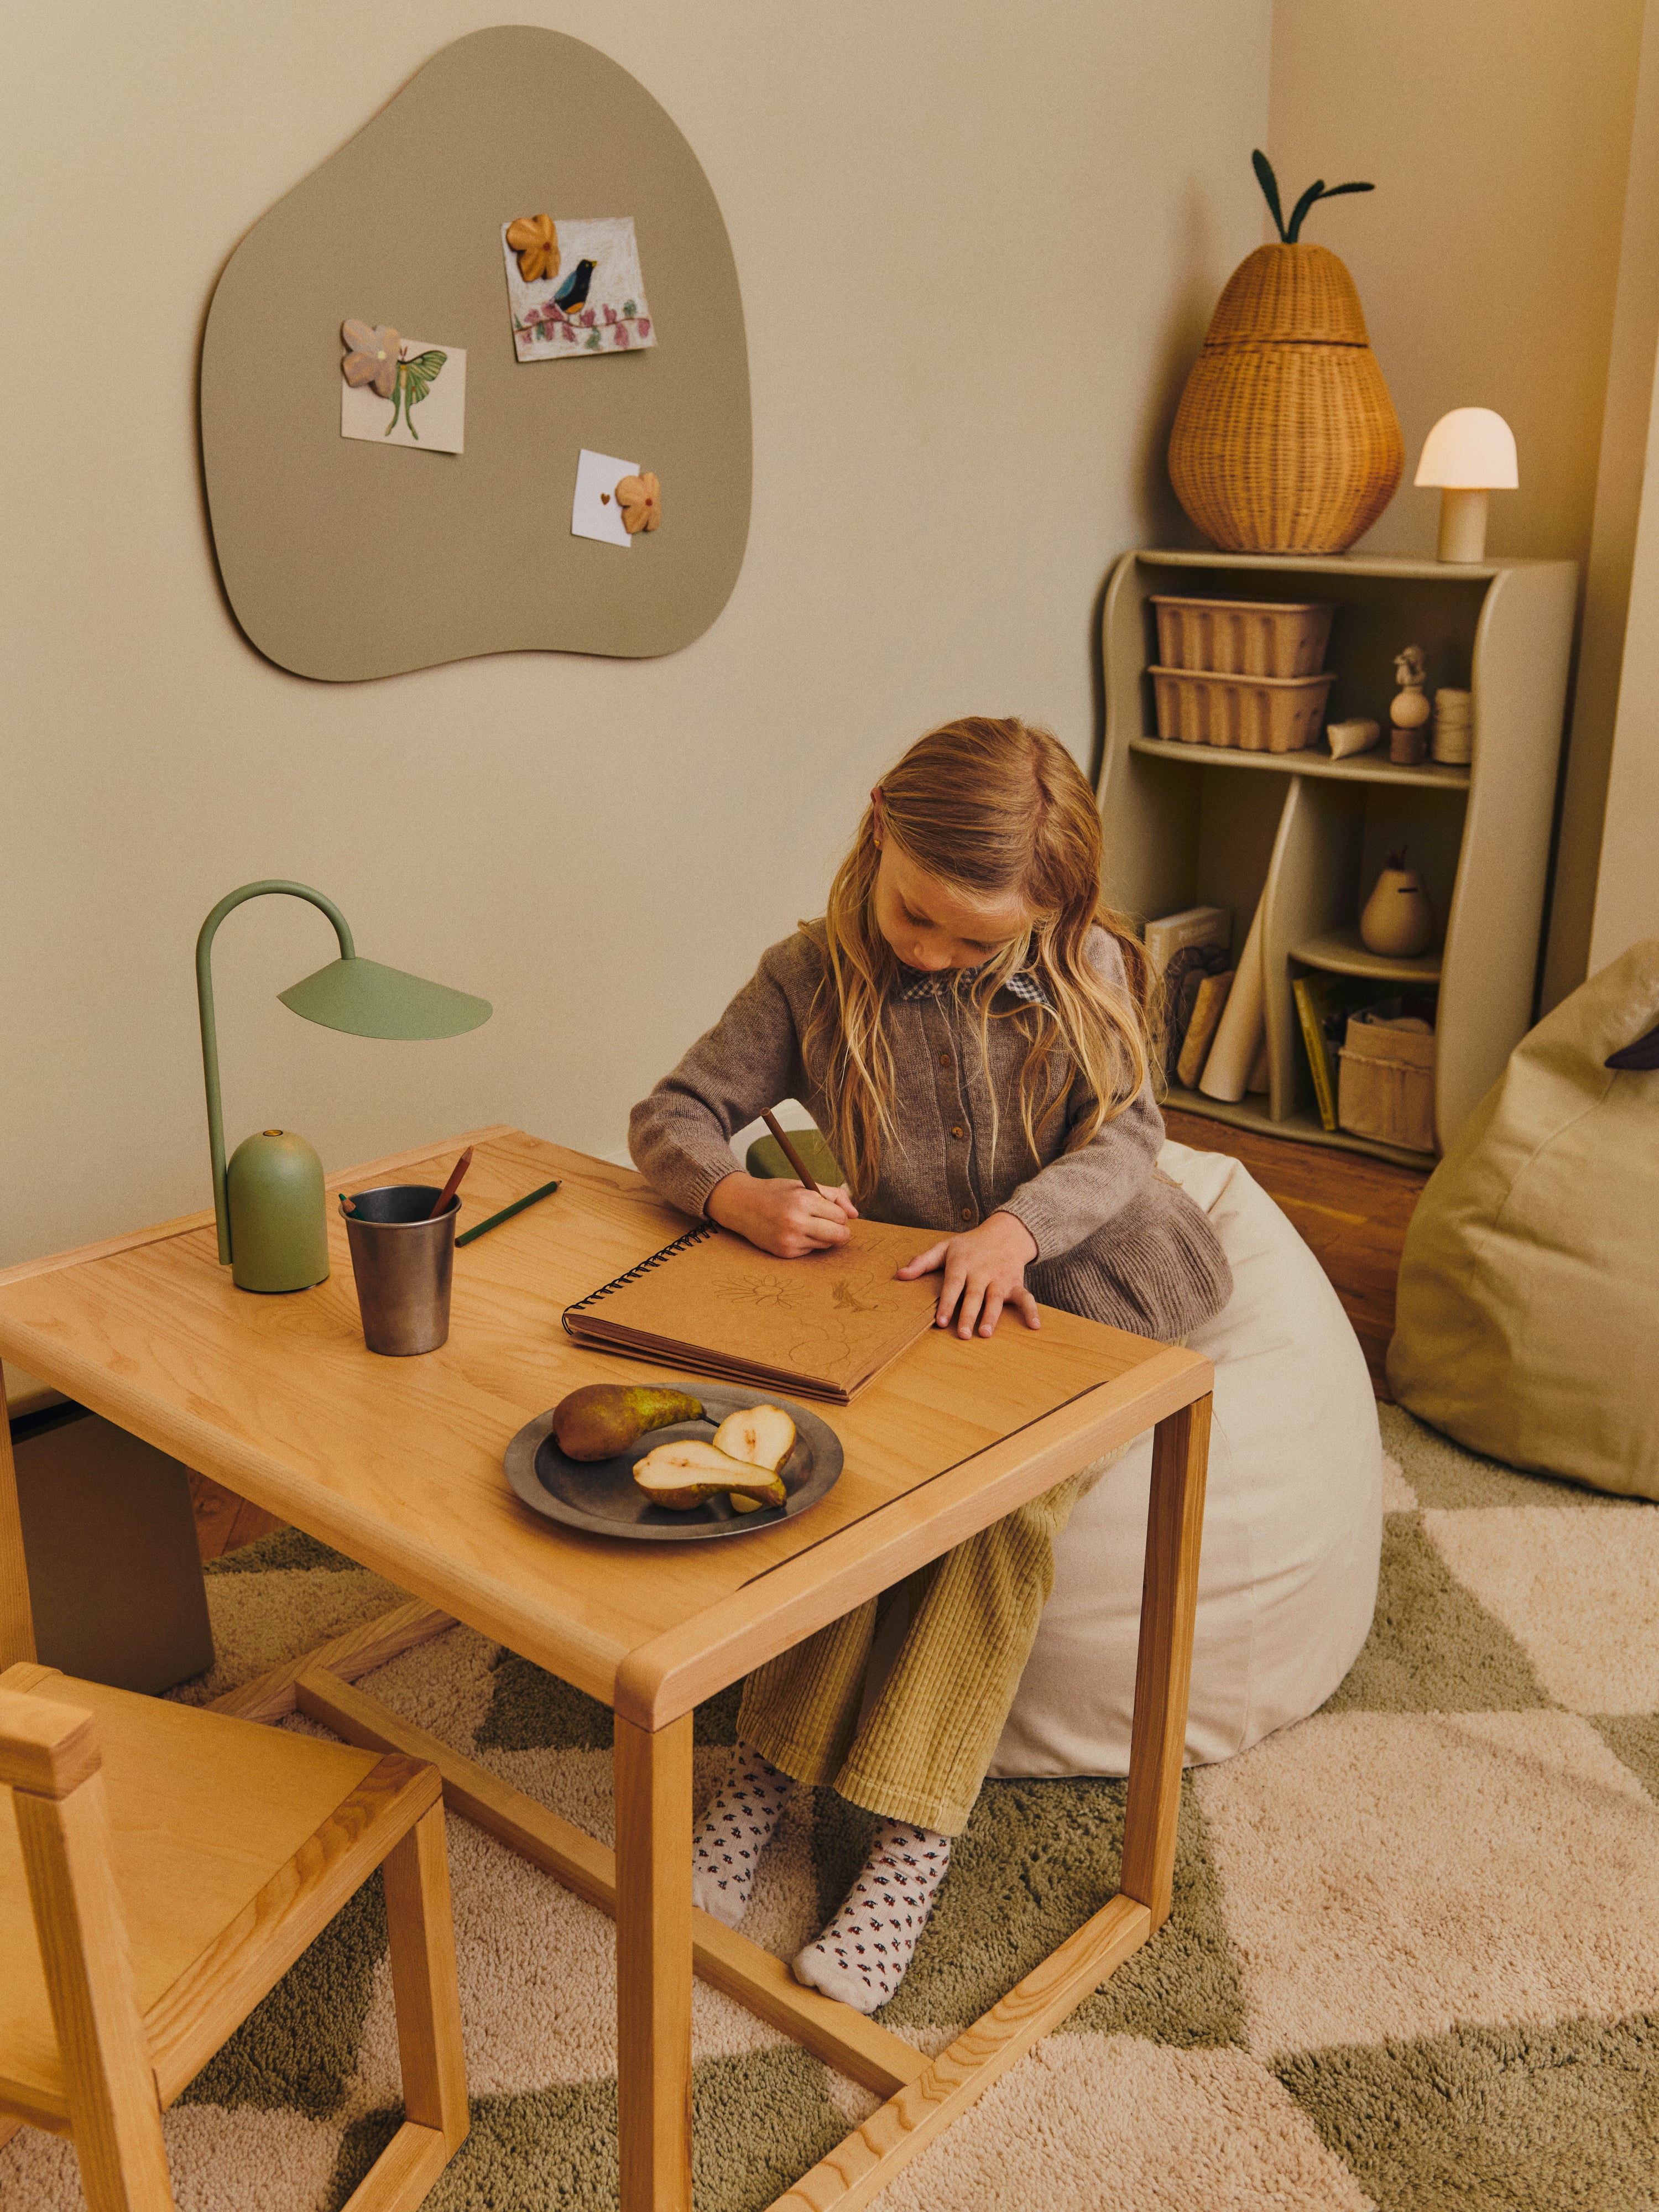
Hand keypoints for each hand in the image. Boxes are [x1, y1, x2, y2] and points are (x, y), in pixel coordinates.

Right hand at [707, 1172, 857, 1257]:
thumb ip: (835, 1196)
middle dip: (839, 1230)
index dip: (839, 1214)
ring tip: (808, 1224)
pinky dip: (807, 1243)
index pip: (840, 1217)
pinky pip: (810, 1251)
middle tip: (830, 1223)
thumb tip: (855, 1215)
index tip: (831, 1211)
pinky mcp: (784, 1252)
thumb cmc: (777, 1193)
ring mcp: (790, 1239)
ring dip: (823, 1237)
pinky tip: (794, 1232)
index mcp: (804, 1200)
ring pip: (826, 1245)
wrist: (742, 1204)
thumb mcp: (804, 1185)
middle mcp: (797, 1222)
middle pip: (839, 1235)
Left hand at [896, 1210, 1039, 1337]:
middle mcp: (981, 1272)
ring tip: (986, 1333)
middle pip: (974, 1295)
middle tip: (962, 1335)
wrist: (1006, 1232)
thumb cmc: (970, 1245)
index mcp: (962, 1263)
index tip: (941, 1321)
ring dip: (992, 1316)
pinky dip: (1031, 1311)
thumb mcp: (945, 1247)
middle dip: (968, 1315)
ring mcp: (1000, 1278)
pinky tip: (1034, 1326)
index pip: (953, 1285)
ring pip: (996, 1299)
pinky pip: (1026, 1298)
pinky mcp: (1015, 1283)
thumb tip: (900, 1275)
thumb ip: (923, 1261)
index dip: (947, 1303)